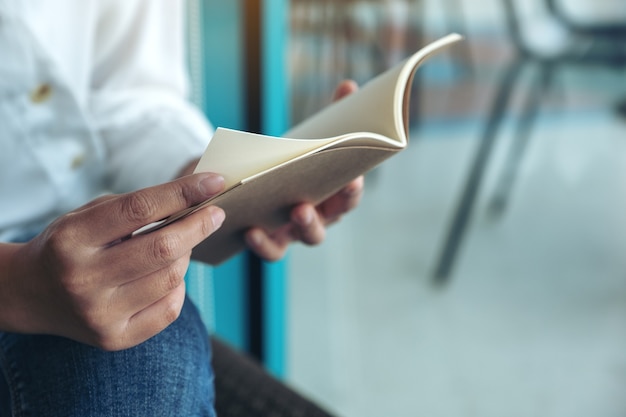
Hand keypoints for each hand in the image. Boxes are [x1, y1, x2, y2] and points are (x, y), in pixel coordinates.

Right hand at [0, 173, 224, 350]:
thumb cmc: (70, 244)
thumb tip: (196, 200)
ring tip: (182, 244)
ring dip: (186, 255)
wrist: (30, 294)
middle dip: (198, 226)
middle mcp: (82, 279)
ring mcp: (98, 314)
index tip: (215, 181)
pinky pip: (169, 309)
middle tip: (215, 213)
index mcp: (72, 238)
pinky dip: (178, 286)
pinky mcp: (114, 339)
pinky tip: (170, 274)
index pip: (140, 209)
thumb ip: (136, 207)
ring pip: (171, 277)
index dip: (183, 192)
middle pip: (163, 248)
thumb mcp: (88, 215)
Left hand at [245, 80, 364, 260]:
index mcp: (331, 191)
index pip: (349, 194)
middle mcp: (320, 214)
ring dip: (307, 226)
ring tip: (297, 210)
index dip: (353, 189)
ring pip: (309, 237)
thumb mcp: (304, 138)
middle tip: (317, 197)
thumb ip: (329, 116)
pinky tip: (251, 230)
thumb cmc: (285, 161)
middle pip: (332, 218)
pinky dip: (264, 244)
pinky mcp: (272, 241)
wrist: (246, 183)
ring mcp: (296, 231)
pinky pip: (273, 250)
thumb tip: (348, 86)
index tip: (352, 177)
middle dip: (332, 207)